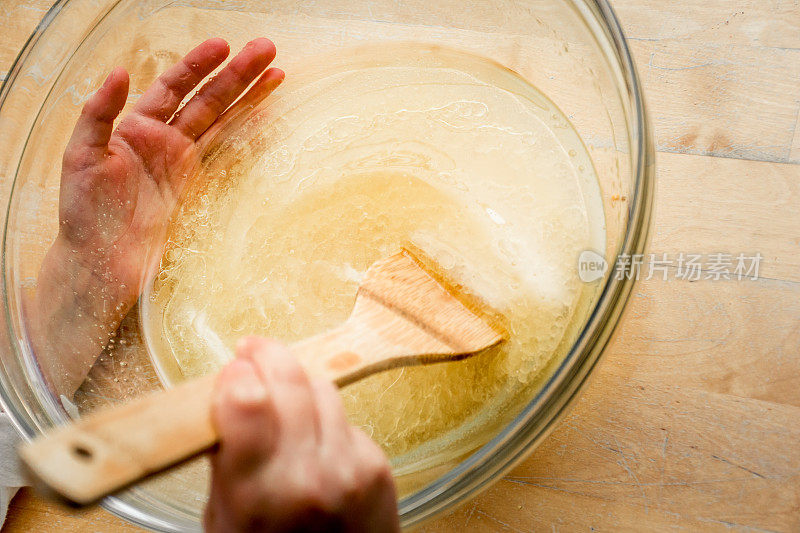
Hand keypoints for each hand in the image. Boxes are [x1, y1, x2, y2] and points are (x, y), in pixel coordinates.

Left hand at [57, 37, 282, 304]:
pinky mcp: (198, 190)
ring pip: (223, 123)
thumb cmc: (84, 212)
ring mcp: (185, 165)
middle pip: (208, 99)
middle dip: (237, 73)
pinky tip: (265, 119)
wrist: (102, 264)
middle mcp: (165, 141)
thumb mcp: (80, 157)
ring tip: (276, 74)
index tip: (224, 46)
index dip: (198, 65)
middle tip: (266, 48)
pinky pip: (227, 157)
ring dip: (249, 98)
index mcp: (137, 127)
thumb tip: (121, 73)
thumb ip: (98, 114)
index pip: (174, 87)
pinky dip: (247, 137)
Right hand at [205, 337, 399, 532]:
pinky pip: (346, 418)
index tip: (231, 372)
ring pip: (322, 387)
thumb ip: (226, 460)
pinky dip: (325, 418)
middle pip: (290, 378)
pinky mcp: (378, 467)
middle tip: (253, 353)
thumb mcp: (224, 522)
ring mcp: (351, 468)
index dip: (237, 374)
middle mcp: (310, 476)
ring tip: (282, 394)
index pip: (247, 399)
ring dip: (297, 383)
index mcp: (259, 493)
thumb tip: (227, 397)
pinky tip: (314, 438)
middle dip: (267, 356)